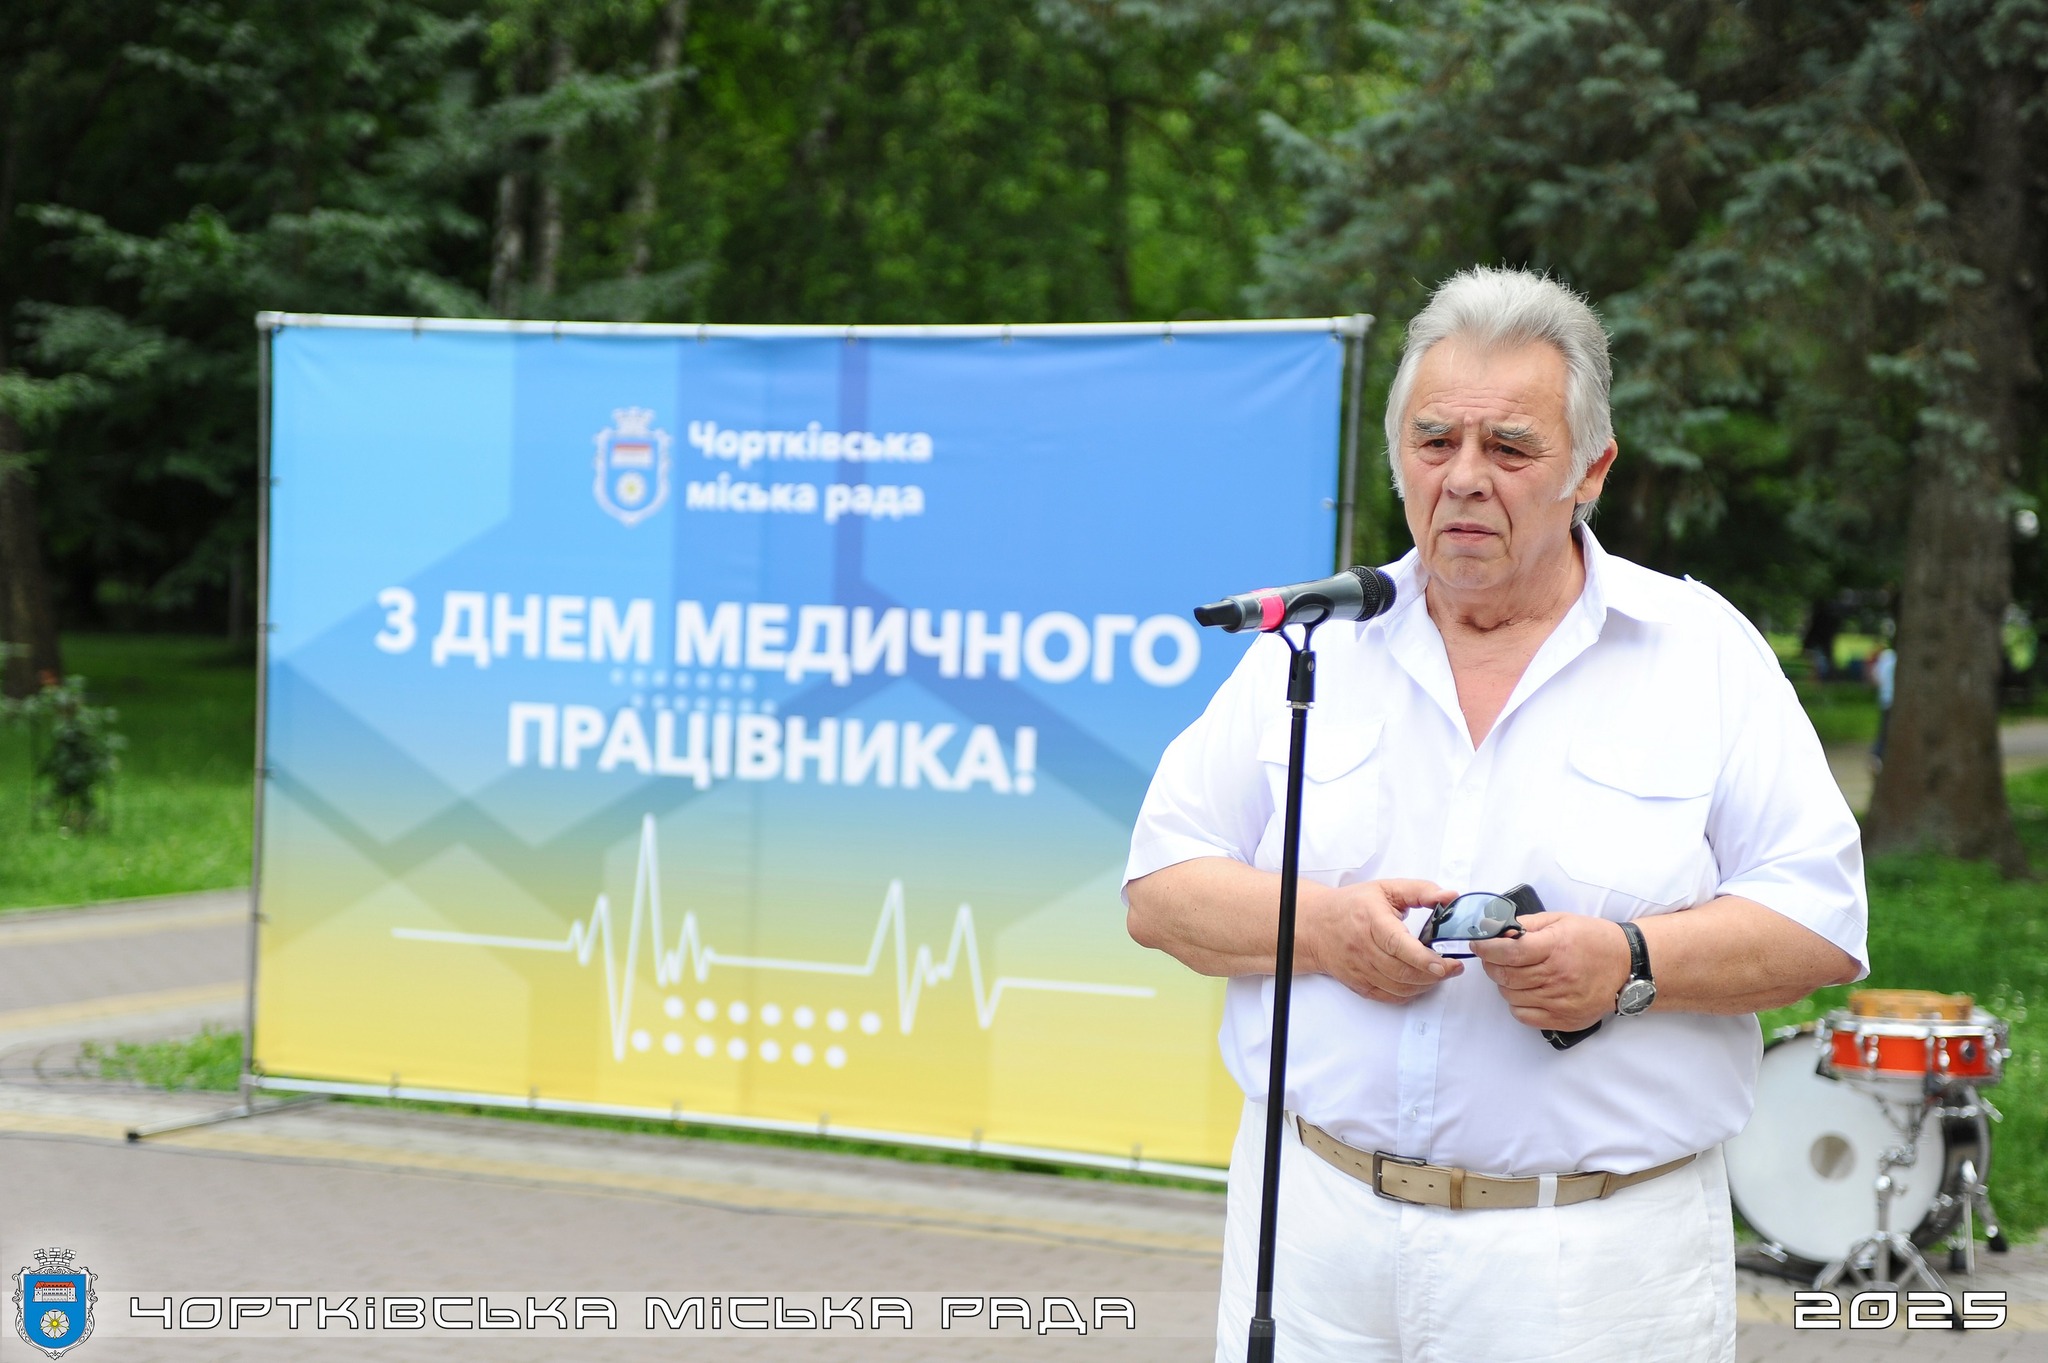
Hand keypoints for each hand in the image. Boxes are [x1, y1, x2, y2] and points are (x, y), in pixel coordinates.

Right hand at [1301, 879, 1460, 1003]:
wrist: (1316, 926)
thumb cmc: (1353, 906)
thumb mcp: (1386, 889)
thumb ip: (1421, 890)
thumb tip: (1450, 896)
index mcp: (1371, 920)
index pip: (1397, 944)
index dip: (1422, 958)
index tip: (1443, 963)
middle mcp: (1363, 948)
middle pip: (1402, 971)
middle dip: (1434, 974)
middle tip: (1454, 967)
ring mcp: (1360, 969)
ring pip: (1398, 987)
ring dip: (1425, 984)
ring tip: (1440, 973)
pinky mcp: (1359, 984)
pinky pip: (1389, 996)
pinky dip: (1409, 993)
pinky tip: (1419, 982)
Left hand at [1469, 912, 1631, 1030]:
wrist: (1627, 966)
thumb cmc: (1593, 940)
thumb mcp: (1560, 921)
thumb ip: (1527, 925)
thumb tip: (1497, 930)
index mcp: (1555, 947)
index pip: (1508, 951)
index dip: (1487, 948)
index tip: (1479, 945)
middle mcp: (1556, 976)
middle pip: (1505, 975)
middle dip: (1491, 965)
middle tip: (1492, 958)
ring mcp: (1560, 1001)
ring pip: (1511, 996)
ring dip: (1504, 984)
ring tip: (1515, 973)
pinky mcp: (1563, 1019)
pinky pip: (1523, 1015)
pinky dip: (1517, 1004)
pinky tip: (1526, 991)